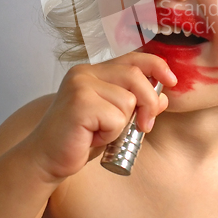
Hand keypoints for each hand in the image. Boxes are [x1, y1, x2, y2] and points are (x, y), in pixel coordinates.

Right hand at [27, 52, 175, 180]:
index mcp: (93, 71)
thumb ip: (136, 104)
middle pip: (135, 75)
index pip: (132, 57)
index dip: (156, 65)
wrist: (46, 159)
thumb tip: (164, 96)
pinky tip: (92, 138)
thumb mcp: (114, 118)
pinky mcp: (79, 104)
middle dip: (149, 102)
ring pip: (127, 100)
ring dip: (122, 124)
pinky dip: (111, 134)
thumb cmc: (80, 138)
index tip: (171, 80)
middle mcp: (85, 72)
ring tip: (101, 132)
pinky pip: (116, 118)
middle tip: (145, 126)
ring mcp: (80, 85)